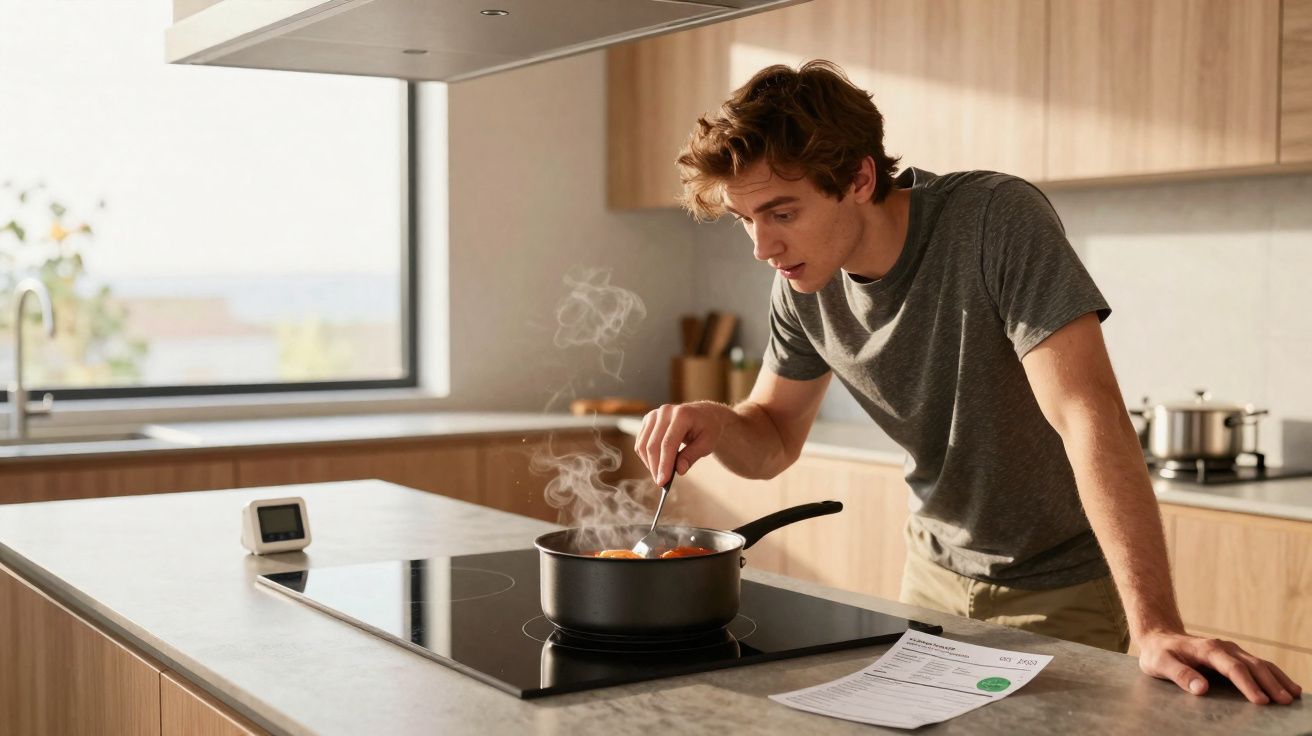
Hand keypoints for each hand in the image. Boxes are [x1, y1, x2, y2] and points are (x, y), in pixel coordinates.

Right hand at [634, 402, 728, 485]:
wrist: (704, 414)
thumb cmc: (708, 429)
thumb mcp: (707, 443)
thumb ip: (692, 456)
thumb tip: (679, 470)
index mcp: (682, 415)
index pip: (668, 443)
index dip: (664, 464)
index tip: (663, 482)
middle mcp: (665, 412)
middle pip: (653, 445)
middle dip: (655, 467)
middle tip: (661, 483)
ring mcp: (654, 414)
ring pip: (643, 445)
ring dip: (649, 463)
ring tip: (660, 475)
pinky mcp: (648, 420)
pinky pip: (640, 442)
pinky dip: (646, 457)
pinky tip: (656, 464)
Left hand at [1137, 630, 1301, 703]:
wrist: (1159, 636)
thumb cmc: (1159, 653)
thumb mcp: (1160, 664)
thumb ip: (1179, 675)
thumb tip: (1202, 689)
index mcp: (1207, 649)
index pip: (1232, 668)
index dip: (1247, 685)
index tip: (1260, 702)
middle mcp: (1224, 647)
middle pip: (1252, 665)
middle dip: (1270, 684)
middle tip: (1285, 703)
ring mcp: (1231, 650)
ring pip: (1260, 663)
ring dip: (1277, 678)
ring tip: (1293, 695)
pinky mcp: (1235, 655)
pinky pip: (1258, 664)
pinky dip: (1274, 674)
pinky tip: (1287, 685)